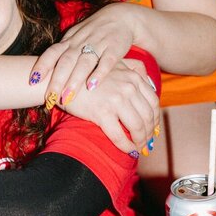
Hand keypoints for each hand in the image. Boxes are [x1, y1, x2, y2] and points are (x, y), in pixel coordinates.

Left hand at [31, 3, 139, 101]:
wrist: (121, 17)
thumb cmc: (94, 33)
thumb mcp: (75, 39)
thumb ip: (62, 54)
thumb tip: (44, 73)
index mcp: (69, 41)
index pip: (52, 52)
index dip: (42, 65)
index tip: (32, 81)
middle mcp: (81, 42)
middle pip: (66, 61)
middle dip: (56, 80)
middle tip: (49, 98)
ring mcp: (98, 44)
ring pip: (84, 63)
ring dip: (74, 80)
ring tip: (67, 97)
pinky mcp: (115, 48)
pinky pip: (106, 61)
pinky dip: (99, 73)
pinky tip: (92, 86)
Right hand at [45, 58, 159, 153]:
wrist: (60, 78)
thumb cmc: (86, 73)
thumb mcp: (113, 64)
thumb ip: (132, 69)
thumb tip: (150, 82)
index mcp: (132, 77)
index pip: (153, 101)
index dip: (156, 118)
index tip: (153, 128)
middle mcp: (128, 87)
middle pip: (148, 116)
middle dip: (149, 133)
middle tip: (147, 143)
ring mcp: (115, 100)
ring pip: (137, 127)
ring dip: (140, 141)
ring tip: (139, 148)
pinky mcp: (101, 113)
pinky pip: (119, 135)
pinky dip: (127, 146)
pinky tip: (129, 151)